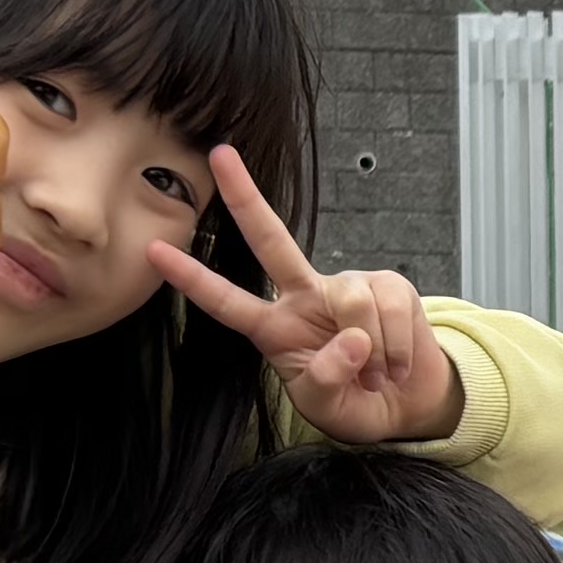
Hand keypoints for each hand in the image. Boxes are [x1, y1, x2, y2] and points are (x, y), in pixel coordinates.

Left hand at [150, 148, 461, 442]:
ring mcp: (348, 286)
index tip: (153, 251)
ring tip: (377, 376)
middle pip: (271, 241)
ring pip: (354, 302)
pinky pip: (391, 310)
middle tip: (219, 154)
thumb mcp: (329, 408)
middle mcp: (306, 296)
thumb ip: (326, 380)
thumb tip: (352, 339)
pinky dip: (400, 348)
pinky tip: (398, 364)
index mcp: (276, 328)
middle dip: (246, 197)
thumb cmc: (356, 405)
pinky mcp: (389, 284)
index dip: (192, 279)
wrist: (408, 404)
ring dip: (374, 353)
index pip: (227, 301)